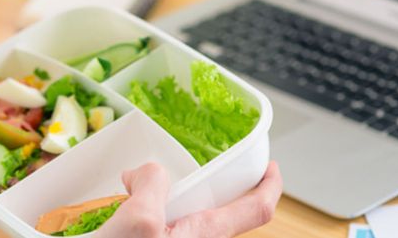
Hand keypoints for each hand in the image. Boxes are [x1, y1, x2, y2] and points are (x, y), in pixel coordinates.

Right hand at [98, 161, 281, 237]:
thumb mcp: (139, 220)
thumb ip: (152, 184)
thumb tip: (147, 173)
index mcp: (206, 235)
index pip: (257, 209)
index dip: (270, 185)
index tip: (272, 167)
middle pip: (220, 208)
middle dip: (204, 184)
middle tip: (187, 169)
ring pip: (187, 215)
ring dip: (168, 196)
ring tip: (137, 189)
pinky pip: (164, 224)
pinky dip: (150, 208)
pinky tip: (126, 208)